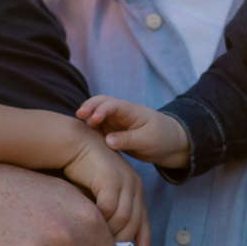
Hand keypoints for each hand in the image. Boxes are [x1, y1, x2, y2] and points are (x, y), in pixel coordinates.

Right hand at [56, 131, 148, 245]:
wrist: (72, 144)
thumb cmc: (81, 172)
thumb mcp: (99, 195)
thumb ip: (107, 213)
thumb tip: (108, 241)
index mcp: (135, 189)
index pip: (144, 219)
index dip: (145, 240)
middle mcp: (134, 185)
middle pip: (135, 223)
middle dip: (123, 240)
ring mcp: (124, 181)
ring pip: (123, 219)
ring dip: (109, 232)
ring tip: (95, 241)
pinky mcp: (111, 179)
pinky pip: (108, 209)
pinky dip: (99, 220)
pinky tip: (88, 225)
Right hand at [76, 95, 190, 169]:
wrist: (169, 143)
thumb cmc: (161, 139)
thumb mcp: (147, 141)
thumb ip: (128, 140)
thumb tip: (107, 141)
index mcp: (131, 111)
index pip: (113, 105)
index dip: (101, 110)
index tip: (92, 120)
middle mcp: (120, 112)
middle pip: (101, 102)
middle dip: (89, 106)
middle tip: (79, 115)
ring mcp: (115, 121)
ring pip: (96, 114)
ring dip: (87, 117)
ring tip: (77, 127)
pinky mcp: (111, 131)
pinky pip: (97, 127)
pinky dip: (88, 129)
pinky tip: (81, 137)